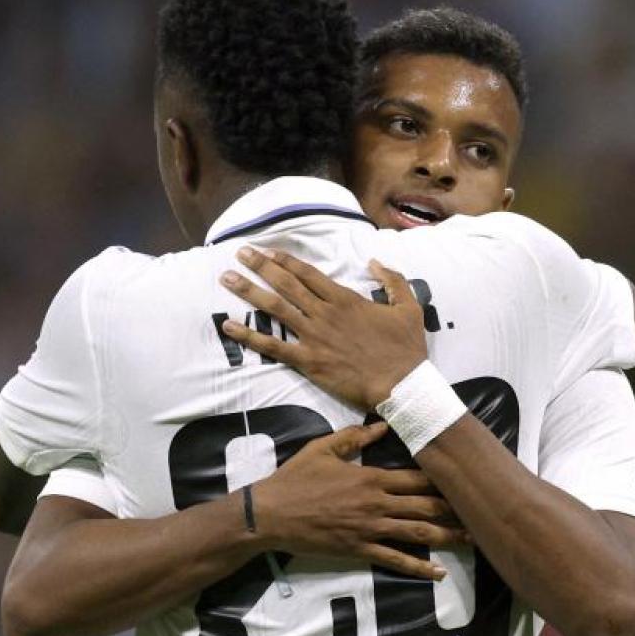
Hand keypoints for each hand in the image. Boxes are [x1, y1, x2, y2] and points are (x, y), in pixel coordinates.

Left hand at [220, 248, 427, 409]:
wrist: (401, 384)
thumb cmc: (405, 348)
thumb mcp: (409, 307)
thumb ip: (393, 280)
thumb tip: (373, 261)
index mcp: (345, 299)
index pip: (308, 274)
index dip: (286, 260)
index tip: (268, 251)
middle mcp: (324, 313)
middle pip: (286, 284)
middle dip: (260, 266)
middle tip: (239, 253)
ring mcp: (313, 337)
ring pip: (275, 309)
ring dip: (249, 291)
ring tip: (226, 278)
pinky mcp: (308, 361)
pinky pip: (273, 347)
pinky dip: (250, 337)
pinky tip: (229, 326)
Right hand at [254, 421, 465, 579]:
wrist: (270, 513)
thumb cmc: (295, 478)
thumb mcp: (323, 448)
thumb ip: (354, 436)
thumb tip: (382, 424)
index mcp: (371, 477)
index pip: (416, 478)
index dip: (443, 480)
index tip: (465, 479)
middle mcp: (377, 504)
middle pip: (425, 506)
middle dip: (455, 509)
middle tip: (480, 512)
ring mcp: (369, 529)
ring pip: (417, 534)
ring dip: (447, 537)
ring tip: (471, 540)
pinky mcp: (359, 550)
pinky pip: (394, 560)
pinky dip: (418, 567)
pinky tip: (438, 572)